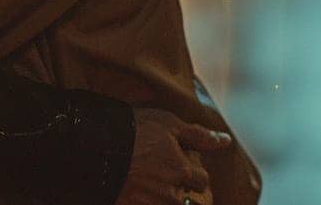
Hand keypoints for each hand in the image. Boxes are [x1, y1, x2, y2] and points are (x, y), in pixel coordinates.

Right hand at [115, 108, 230, 204]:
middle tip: (158, 174)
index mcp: (183, 173)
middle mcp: (171, 195)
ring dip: (161, 197)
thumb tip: (226, 141)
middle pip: (185, 200)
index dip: (191, 171)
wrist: (94, 146)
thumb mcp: (168, 124)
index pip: (202, 181)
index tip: (176, 163)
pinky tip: (137, 193)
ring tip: (147, 183)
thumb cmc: (133, 131)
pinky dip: (145, 201)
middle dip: (177, 189)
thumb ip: (199, 136)